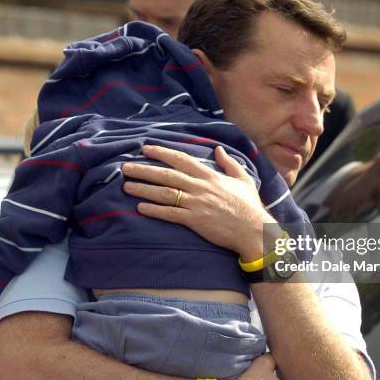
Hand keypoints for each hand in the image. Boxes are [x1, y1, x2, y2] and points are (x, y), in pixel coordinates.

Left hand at [121, 145, 272, 259]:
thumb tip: (218, 149)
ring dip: (143, 189)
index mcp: (210, 175)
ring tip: (126, 186)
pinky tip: (140, 208)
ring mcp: (196, 204)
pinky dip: (154, 210)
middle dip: (144, 170)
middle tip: (126, 167)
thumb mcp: (243, 179)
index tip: (146, 149)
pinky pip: (170, 214)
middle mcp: (200, 187)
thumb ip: (229, 163)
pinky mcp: (195, 220)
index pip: (181, 159)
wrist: (254, 230)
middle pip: (167, 175)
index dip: (162, 153)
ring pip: (164, 193)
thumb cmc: (249, 206)